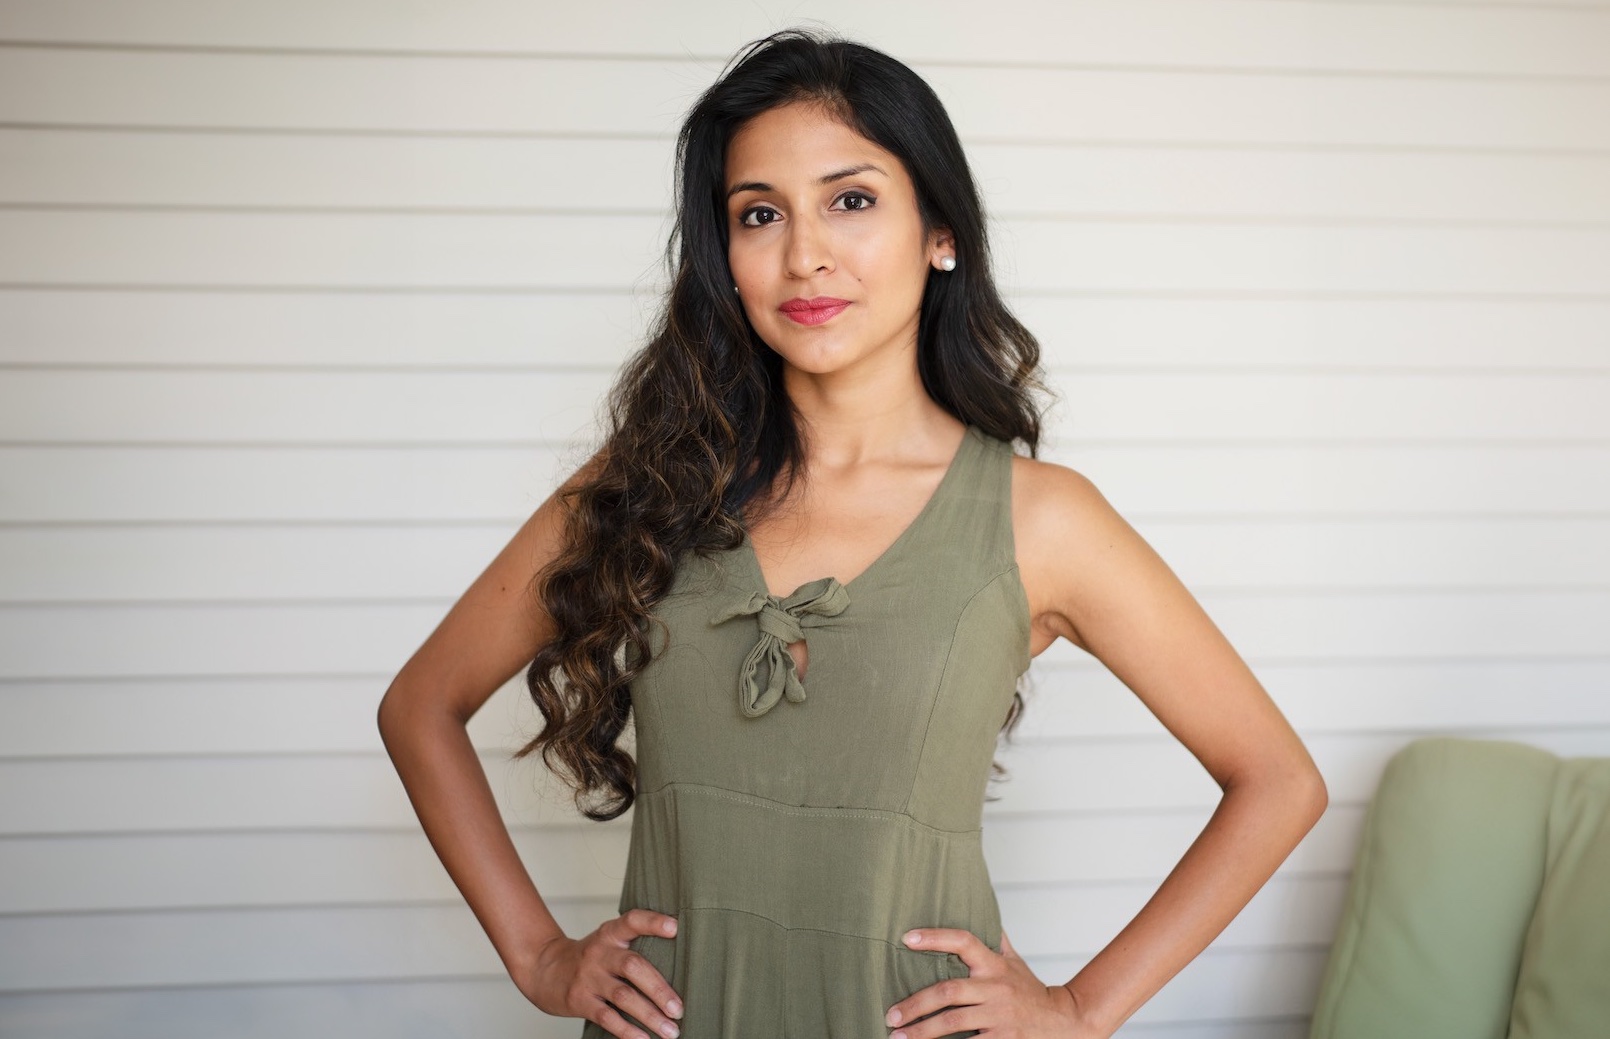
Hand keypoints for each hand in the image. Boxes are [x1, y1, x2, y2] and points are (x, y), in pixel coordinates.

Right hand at [515, 909, 683, 1038]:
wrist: (543, 968)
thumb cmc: (588, 957)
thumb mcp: (607, 941)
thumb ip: (634, 946)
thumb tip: (679, 964)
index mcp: (610, 934)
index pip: (632, 920)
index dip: (653, 922)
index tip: (675, 927)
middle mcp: (600, 953)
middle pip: (633, 966)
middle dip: (659, 989)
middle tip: (679, 1009)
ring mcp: (589, 977)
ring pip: (623, 996)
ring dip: (650, 1015)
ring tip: (670, 1030)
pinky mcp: (580, 1000)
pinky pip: (607, 1017)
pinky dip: (627, 1030)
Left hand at [884, 926, 1104, 1038]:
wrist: (1065, 1021)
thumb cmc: (1031, 991)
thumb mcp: (1015, 961)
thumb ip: (994, 940)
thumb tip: (980, 911)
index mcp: (994, 965)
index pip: (963, 941)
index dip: (935, 937)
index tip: (906, 938)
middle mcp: (995, 988)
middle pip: (948, 991)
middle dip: (915, 1004)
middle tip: (891, 1015)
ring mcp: (999, 1016)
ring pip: (954, 1022)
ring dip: (922, 1031)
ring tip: (898, 1036)